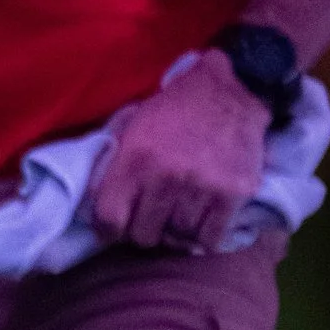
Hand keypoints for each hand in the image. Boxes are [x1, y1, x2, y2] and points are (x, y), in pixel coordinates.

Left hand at [87, 53, 268, 253]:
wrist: (232, 90)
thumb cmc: (176, 109)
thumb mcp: (132, 126)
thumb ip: (114, 164)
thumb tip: (96, 203)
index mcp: (135, 160)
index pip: (110, 219)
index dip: (108, 231)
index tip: (114, 231)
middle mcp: (167, 177)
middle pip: (144, 236)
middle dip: (143, 231)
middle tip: (150, 220)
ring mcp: (202, 188)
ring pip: (177, 239)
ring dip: (174, 233)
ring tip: (175, 217)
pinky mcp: (233, 195)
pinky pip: (209, 238)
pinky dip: (202, 237)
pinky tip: (199, 223)